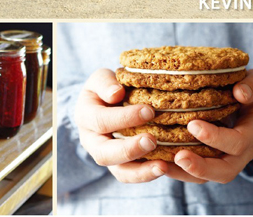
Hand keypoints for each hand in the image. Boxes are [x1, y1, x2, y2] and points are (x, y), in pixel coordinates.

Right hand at [74, 68, 168, 182]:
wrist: (110, 100)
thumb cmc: (108, 86)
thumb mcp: (101, 78)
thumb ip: (105, 83)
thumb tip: (116, 94)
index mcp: (85, 117)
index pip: (101, 121)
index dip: (124, 118)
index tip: (149, 110)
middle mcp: (92, 141)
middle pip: (105, 154)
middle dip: (129, 149)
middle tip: (152, 141)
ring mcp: (107, 156)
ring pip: (119, 172)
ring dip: (140, 171)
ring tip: (162, 166)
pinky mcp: (122, 165)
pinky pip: (133, 175)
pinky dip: (148, 174)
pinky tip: (166, 168)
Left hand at [170, 69, 252, 183]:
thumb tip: (240, 92)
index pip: (237, 142)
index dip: (216, 137)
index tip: (192, 124)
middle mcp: (244, 153)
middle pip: (225, 170)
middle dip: (201, 167)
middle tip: (179, 156)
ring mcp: (229, 160)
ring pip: (210, 177)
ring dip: (187, 174)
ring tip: (163, 165)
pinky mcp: (215, 161)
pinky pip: (199, 174)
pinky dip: (180, 172)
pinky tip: (160, 163)